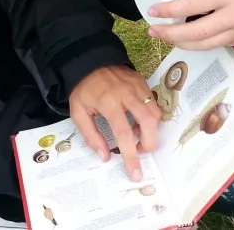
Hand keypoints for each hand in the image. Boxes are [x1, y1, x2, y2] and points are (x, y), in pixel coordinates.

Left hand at [69, 65, 161, 181]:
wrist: (90, 61)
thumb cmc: (83, 89)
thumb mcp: (79, 113)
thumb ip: (91, 136)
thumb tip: (105, 156)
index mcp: (109, 103)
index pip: (124, 134)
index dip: (131, 155)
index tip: (135, 172)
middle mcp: (127, 94)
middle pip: (149, 122)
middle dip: (149, 142)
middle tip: (140, 150)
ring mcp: (138, 87)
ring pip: (155, 113)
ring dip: (150, 129)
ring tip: (136, 134)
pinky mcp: (143, 82)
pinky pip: (153, 103)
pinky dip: (150, 116)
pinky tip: (138, 120)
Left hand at [147, 0, 233, 49]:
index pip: (192, 6)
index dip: (169, 11)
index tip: (153, 11)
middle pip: (194, 35)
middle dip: (170, 35)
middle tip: (153, 31)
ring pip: (207, 45)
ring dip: (185, 44)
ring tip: (169, 38)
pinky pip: (224, 44)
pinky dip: (207, 42)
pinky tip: (198, 37)